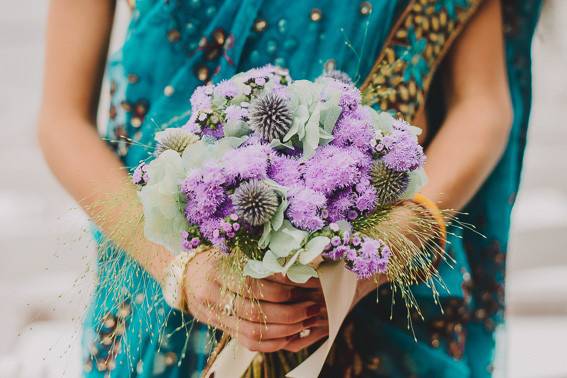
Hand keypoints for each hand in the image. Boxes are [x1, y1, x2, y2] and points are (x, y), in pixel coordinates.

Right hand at [183, 249, 327, 352]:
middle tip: (312, 306)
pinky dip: (272, 343)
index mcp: (216, 270)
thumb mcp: (232, 250)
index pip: (251, 283)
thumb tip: (296, 265)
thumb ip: (258, 258)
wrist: (186, 275)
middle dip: (289, 311)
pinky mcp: (220, 328)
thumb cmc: (217, 256)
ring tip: (306, 320)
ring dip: (285, 329)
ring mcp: (214, 315)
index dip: (280, 286)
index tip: (302, 284)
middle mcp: (211, 294)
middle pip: (254, 311)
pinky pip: (248, 343)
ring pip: (253, 331)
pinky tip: (290, 335)